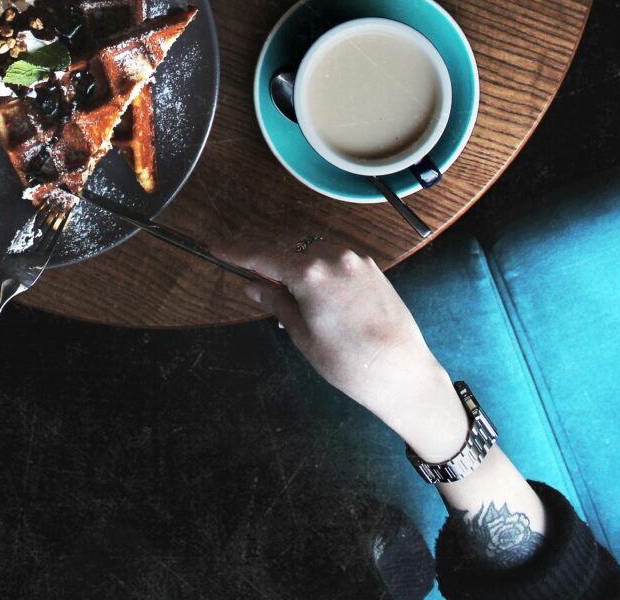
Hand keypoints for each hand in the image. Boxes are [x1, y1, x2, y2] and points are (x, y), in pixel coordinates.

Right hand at [240, 241, 468, 460]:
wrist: (403, 372)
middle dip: (269, 261)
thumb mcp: (303, 336)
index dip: (237, 251)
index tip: (216, 247)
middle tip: (256, 282)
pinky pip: (334, 258)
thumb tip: (253, 286)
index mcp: (311, 273)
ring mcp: (355, 259)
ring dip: (296, 264)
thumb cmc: (347, 362)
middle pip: (289, 249)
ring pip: (313, 251)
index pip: (263, 256)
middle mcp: (333, 256)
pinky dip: (319, 268)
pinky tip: (319, 293)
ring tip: (291, 294)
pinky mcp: (371, 267)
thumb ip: (276, 303)